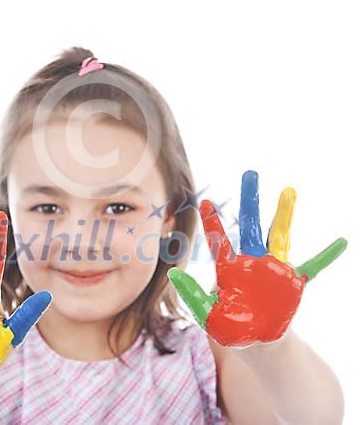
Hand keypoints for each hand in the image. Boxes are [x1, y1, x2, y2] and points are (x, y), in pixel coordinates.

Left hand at [167, 170, 346, 346]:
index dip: (212, 222)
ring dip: (284, 214)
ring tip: (288, 191)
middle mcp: (251, 261)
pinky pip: (312, 267)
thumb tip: (172, 276)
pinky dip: (325, 256)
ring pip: (279, 235)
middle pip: (250, 225)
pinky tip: (340, 242)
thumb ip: (192, 296)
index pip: (219, 240)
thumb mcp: (207, 314)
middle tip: (249, 174)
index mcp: (228, 267)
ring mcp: (273, 268)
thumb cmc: (229, 324)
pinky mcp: (292, 282)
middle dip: (249, 200)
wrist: (256, 340)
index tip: (205, 202)